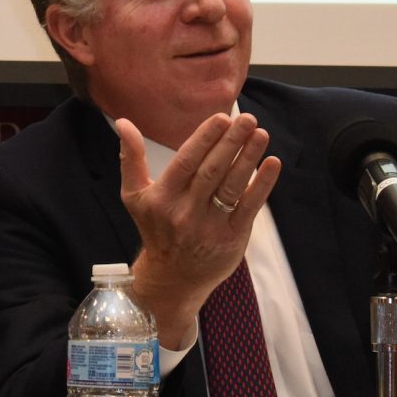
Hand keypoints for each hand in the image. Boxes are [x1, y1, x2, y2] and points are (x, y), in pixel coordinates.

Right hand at [118, 113, 281, 348]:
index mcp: (162, 198)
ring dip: (249, 158)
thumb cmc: (155, 228)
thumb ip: (131, 158)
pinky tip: (271, 163)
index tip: (221, 117)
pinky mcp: (232, 238)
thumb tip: (124, 122)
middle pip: (212, 171)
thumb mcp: (135, 196)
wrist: (172, 278)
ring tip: (260, 134)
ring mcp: (210, 226)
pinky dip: (262, 185)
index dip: (205, 139)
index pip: (186, 162)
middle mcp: (185, 212)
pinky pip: (249, 207)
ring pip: (232, 187)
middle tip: (247, 119)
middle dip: (231, 142)